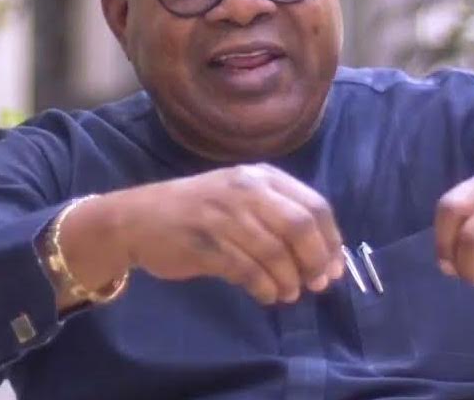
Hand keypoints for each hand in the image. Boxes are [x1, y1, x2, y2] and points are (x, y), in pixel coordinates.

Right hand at [67, 164, 344, 305]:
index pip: (314, 205)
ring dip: (290, 279)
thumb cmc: (200, 210)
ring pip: (275, 251)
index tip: (335, 266)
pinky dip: (265, 287)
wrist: (137, 218)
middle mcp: (247, 190)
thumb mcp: (243, 197)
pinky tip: (268, 296)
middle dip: (316, 260)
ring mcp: (224, 215)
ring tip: (289, 293)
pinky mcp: (206, 243)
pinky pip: (247, 270)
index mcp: (263, 177)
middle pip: (300, 226)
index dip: (331, 240)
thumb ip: (280, 216)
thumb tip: (324, 256)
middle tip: (319, 283)